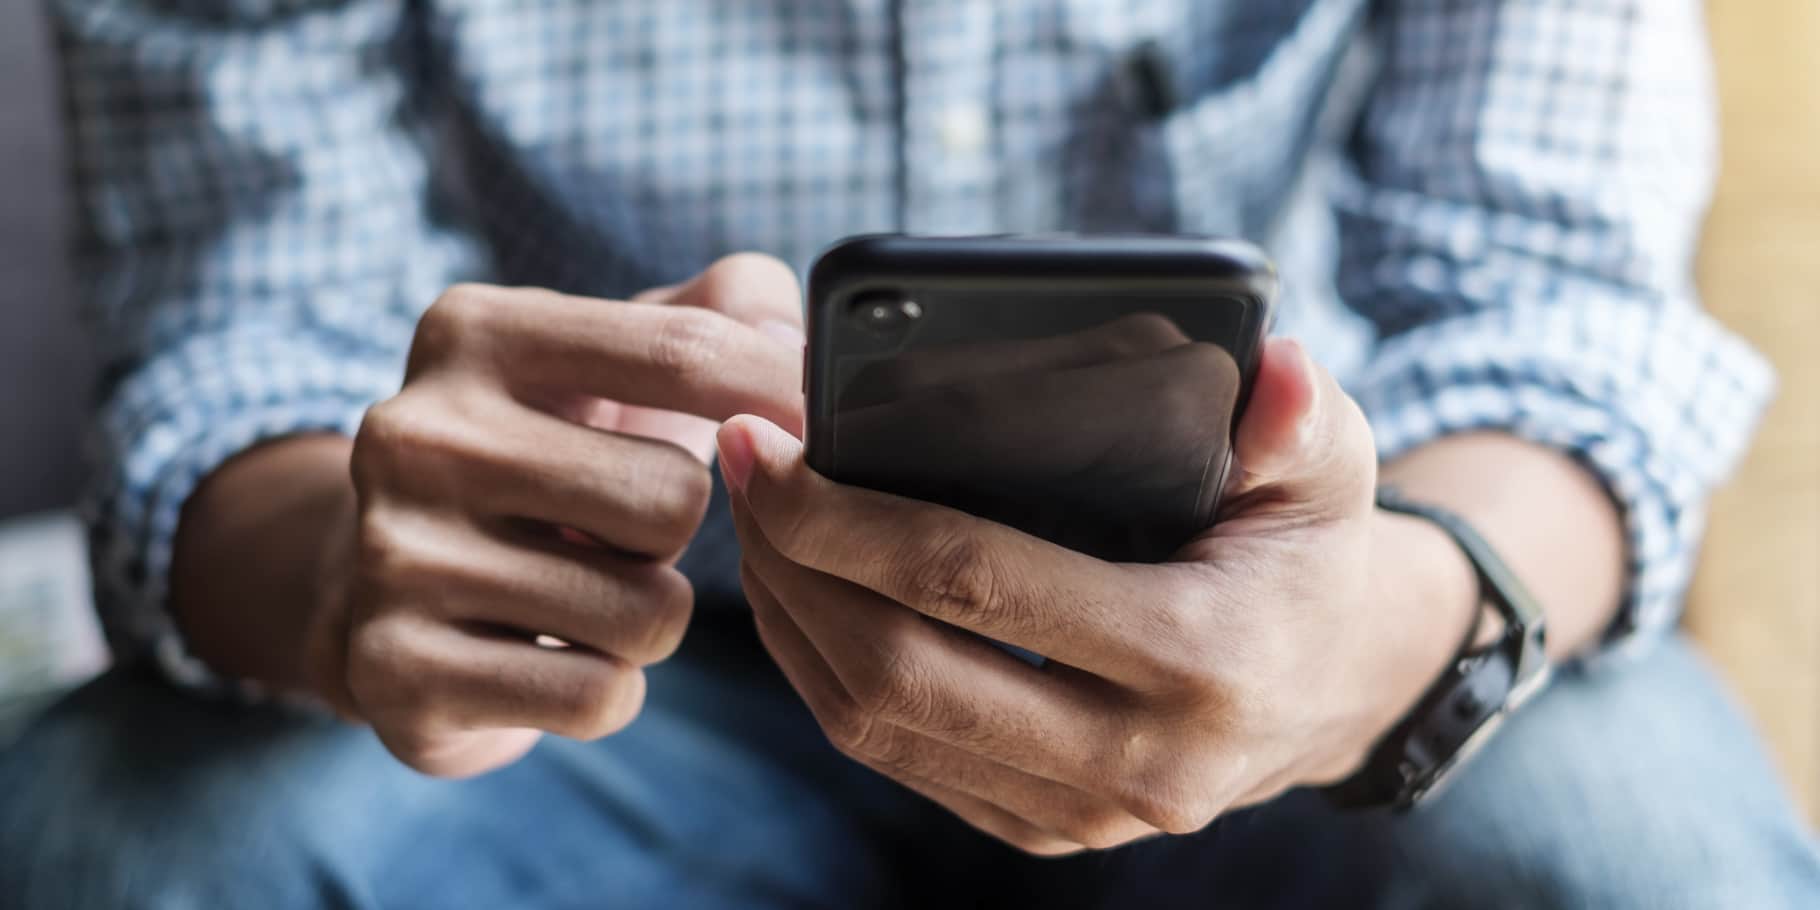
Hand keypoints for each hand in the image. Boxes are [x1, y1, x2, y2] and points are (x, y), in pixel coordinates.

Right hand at [315, 254, 805, 777]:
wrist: (378, 581)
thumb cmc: (547, 453)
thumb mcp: (613, 357)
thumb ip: (723, 308)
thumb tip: (793, 332)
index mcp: (476, 330)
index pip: (686, 352)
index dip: (781, 397)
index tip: (820, 430)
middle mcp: (416, 433)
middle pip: (674, 498)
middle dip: (678, 532)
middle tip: (620, 531)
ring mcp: (394, 554)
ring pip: (647, 612)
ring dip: (650, 616)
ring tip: (586, 590)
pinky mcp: (396, 670)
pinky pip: (598, 696)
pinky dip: (609, 687)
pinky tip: (556, 652)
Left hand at [719, 337, 1476, 853]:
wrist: (1332, 687)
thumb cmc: (1307, 554)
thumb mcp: (1329, 468)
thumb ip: (1300, 415)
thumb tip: (1267, 366)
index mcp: (1198, 658)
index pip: (976, 583)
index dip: (849, 517)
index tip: (773, 445)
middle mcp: (1136, 759)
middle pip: (898, 672)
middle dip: (794, 566)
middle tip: (742, 470)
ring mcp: (1082, 812)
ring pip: (877, 729)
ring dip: (791, 622)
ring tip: (754, 523)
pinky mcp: (1042, 828)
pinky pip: (896, 762)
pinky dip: (824, 677)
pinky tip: (800, 596)